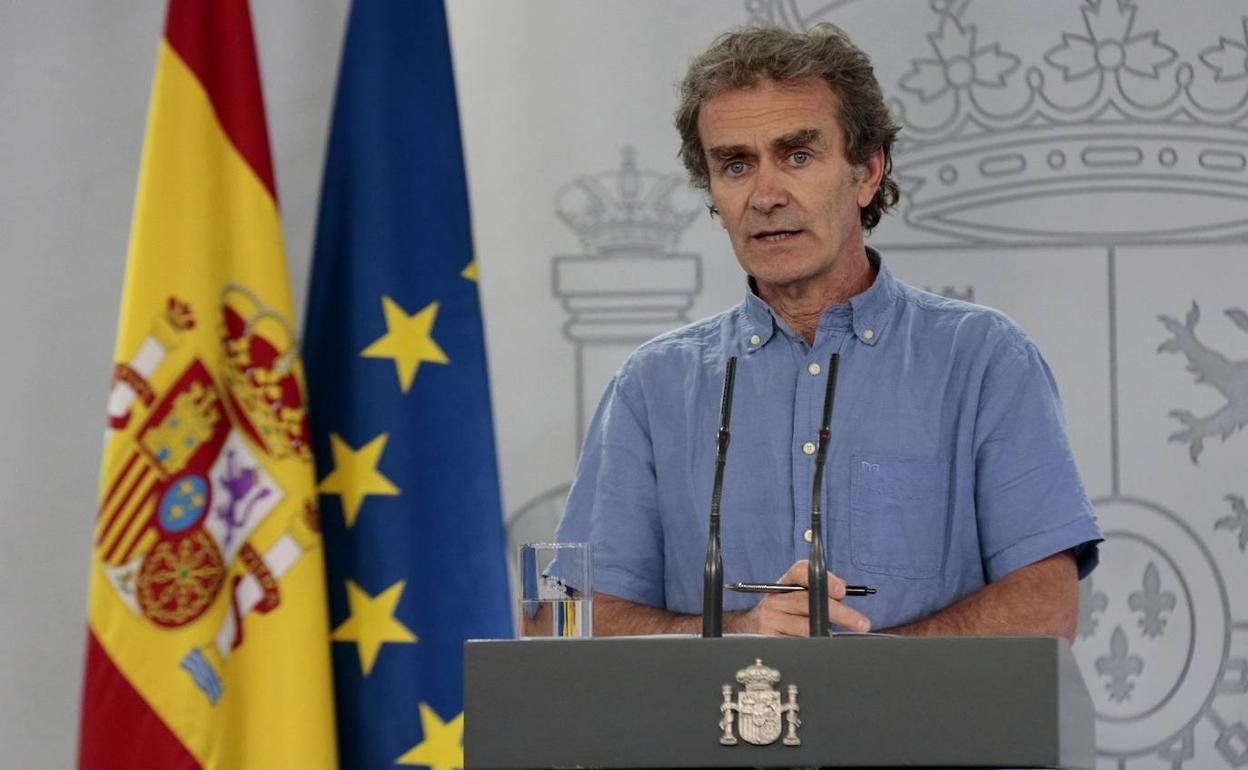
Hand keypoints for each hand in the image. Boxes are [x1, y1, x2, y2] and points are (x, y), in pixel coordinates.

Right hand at [726, 560, 870, 635]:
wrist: (750, 628)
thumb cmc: (785, 612)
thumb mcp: (797, 596)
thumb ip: (821, 591)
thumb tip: (844, 590)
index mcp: (784, 583)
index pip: (801, 571)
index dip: (823, 579)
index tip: (842, 591)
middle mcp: (775, 599)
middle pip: (808, 602)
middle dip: (839, 613)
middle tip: (861, 623)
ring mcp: (770, 619)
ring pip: (805, 627)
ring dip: (828, 633)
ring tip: (845, 639)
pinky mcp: (768, 639)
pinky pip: (797, 644)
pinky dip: (813, 647)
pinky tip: (823, 649)